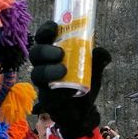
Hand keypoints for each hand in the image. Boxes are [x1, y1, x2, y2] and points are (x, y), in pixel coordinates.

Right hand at [29, 20, 112, 138]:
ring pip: (36, 73)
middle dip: (45, 50)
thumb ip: (98, 59)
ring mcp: (43, 84)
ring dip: (48, 70)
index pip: (43, 38)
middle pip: (35, 54)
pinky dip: (58, 91)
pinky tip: (69, 91)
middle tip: (60, 53)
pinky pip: (46, 94)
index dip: (45, 30)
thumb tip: (102, 52)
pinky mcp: (46, 100)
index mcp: (52, 54)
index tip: (54, 27)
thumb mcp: (95, 70)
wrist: (84, 111)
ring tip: (63, 71)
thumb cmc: (84, 84)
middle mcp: (44, 66)